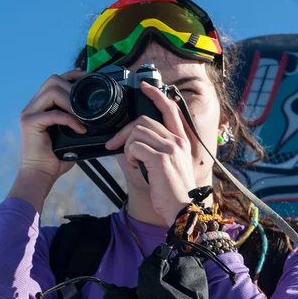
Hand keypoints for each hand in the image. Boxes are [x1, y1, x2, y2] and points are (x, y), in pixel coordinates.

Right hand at [18, 70, 87, 181]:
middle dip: (74, 88)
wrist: (42, 174)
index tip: (91, 79)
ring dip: (72, 103)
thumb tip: (100, 113)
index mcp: (42, 104)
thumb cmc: (58, 157)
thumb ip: (79, 120)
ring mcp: (29, 112)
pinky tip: (80, 130)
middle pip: (53, 80)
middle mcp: (33, 105)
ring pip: (52, 92)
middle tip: (88, 105)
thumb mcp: (72, 134)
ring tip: (85, 118)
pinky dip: (70, 120)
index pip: (56, 79)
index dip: (74, 75)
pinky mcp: (29, 123)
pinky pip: (53, 113)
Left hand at [105, 81, 195, 226]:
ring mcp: (170, 149)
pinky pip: (135, 147)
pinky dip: (130, 157)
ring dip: (128, 147)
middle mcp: (178, 141)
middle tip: (114, 144)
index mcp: (182, 141)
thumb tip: (131, 142)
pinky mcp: (161, 159)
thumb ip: (155, 151)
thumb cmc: (173, 192)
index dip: (157, 95)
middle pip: (145, 120)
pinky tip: (137, 167)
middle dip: (125, 131)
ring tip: (134, 162)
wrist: (182, 211)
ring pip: (137, 132)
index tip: (145, 87)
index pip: (171, 109)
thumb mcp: (168, 167)